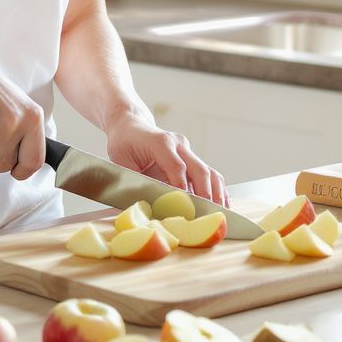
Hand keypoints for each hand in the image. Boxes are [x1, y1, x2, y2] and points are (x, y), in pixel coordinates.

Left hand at [105, 118, 228, 205]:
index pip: (177, 167)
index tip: (188, 207)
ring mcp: (187, 150)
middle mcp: (178, 143)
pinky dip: (215, 189)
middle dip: (205, 194)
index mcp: (161, 142)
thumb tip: (145, 205)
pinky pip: (208, 174)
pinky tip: (220, 205)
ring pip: (208, 171)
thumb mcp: (121, 161)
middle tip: (208, 215)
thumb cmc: (124, 144)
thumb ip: (134, 181)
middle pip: (199, 169)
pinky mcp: (191, 157)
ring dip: (216, 193)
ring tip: (220, 213)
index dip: (183, 188)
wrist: (131, 126)